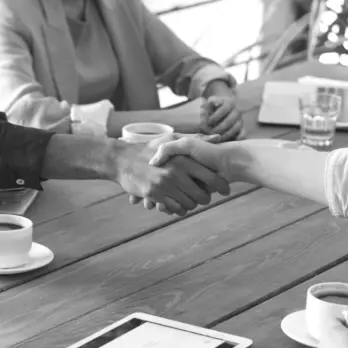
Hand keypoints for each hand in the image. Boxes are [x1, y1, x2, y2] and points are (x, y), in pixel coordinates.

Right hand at [112, 142, 227, 215]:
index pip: (211, 177)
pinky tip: (177, 204)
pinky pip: (174, 209)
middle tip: (205, 198)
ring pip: (189, 205)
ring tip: (190, 201)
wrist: (122, 160)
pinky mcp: (155, 195)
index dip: (222, 186)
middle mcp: (176, 173)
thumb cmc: (148, 149)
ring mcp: (165, 185)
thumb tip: (218, 138)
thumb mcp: (171, 140)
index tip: (225, 191)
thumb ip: (196, 139)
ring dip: (192, 205)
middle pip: (202, 196)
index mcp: (183, 159)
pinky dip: (178, 210)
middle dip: (206, 199)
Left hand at [200, 95, 243, 141]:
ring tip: (217, 137)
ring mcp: (240, 120)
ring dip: (226, 134)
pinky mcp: (242, 129)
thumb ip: (210, 103)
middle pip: (229, 120)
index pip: (224, 109)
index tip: (208, 122)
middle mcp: (236, 111)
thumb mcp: (210, 103)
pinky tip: (232, 140)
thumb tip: (213, 103)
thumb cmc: (213, 108)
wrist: (220, 111)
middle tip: (211, 132)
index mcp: (229, 103)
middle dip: (219, 127)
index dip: (216, 116)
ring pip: (236, 128)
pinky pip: (243, 133)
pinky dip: (239, 137)